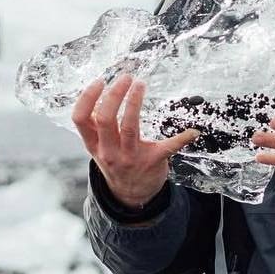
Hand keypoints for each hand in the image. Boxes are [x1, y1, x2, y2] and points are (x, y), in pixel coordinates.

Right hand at [72, 74, 198, 208]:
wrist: (131, 195)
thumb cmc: (116, 162)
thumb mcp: (99, 148)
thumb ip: (96, 126)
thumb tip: (98, 95)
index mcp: (94, 144)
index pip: (81, 119)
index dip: (88, 98)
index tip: (100, 81)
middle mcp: (109, 150)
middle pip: (105, 119)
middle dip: (115, 95)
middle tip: (126, 77)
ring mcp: (130, 157)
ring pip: (130, 126)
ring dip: (134, 102)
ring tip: (140, 85)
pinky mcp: (153, 161)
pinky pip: (169, 147)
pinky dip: (182, 138)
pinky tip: (193, 131)